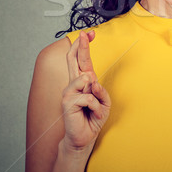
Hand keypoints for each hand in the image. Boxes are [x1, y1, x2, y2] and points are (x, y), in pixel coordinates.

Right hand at [61, 30, 110, 151]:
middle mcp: (74, 84)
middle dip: (81, 46)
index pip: (82, 60)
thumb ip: (100, 90)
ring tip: (95, 108)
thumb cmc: (93, 118)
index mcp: (83, 81)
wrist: (84, 137)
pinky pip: (89, 97)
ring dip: (97, 96)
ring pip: (86, 79)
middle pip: (74, 59)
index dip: (84, 46)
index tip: (90, 33)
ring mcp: (69, 92)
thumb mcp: (104, 102)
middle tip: (86, 34)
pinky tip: (92, 114)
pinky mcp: (67, 102)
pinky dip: (96, 107)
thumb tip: (91, 80)